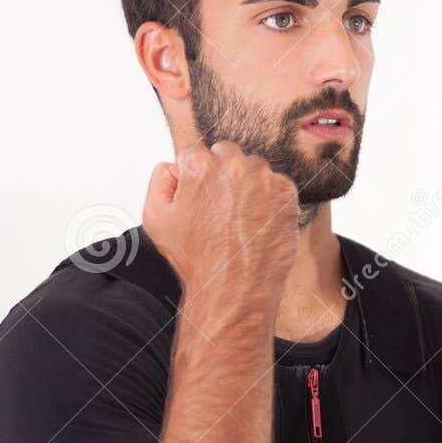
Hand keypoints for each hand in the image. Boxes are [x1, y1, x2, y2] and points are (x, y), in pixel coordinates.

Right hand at [142, 142, 300, 325]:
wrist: (234, 288)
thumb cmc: (197, 258)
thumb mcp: (155, 218)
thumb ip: (160, 179)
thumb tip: (175, 165)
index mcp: (199, 166)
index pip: (196, 153)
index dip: (196, 178)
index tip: (201, 199)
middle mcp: (233, 166)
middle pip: (226, 154)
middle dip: (222, 174)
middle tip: (220, 208)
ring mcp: (263, 179)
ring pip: (253, 168)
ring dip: (248, 184)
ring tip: (239, 218)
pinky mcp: (286, 193)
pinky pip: (276, 185)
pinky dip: (269, 198)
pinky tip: (257, 222)